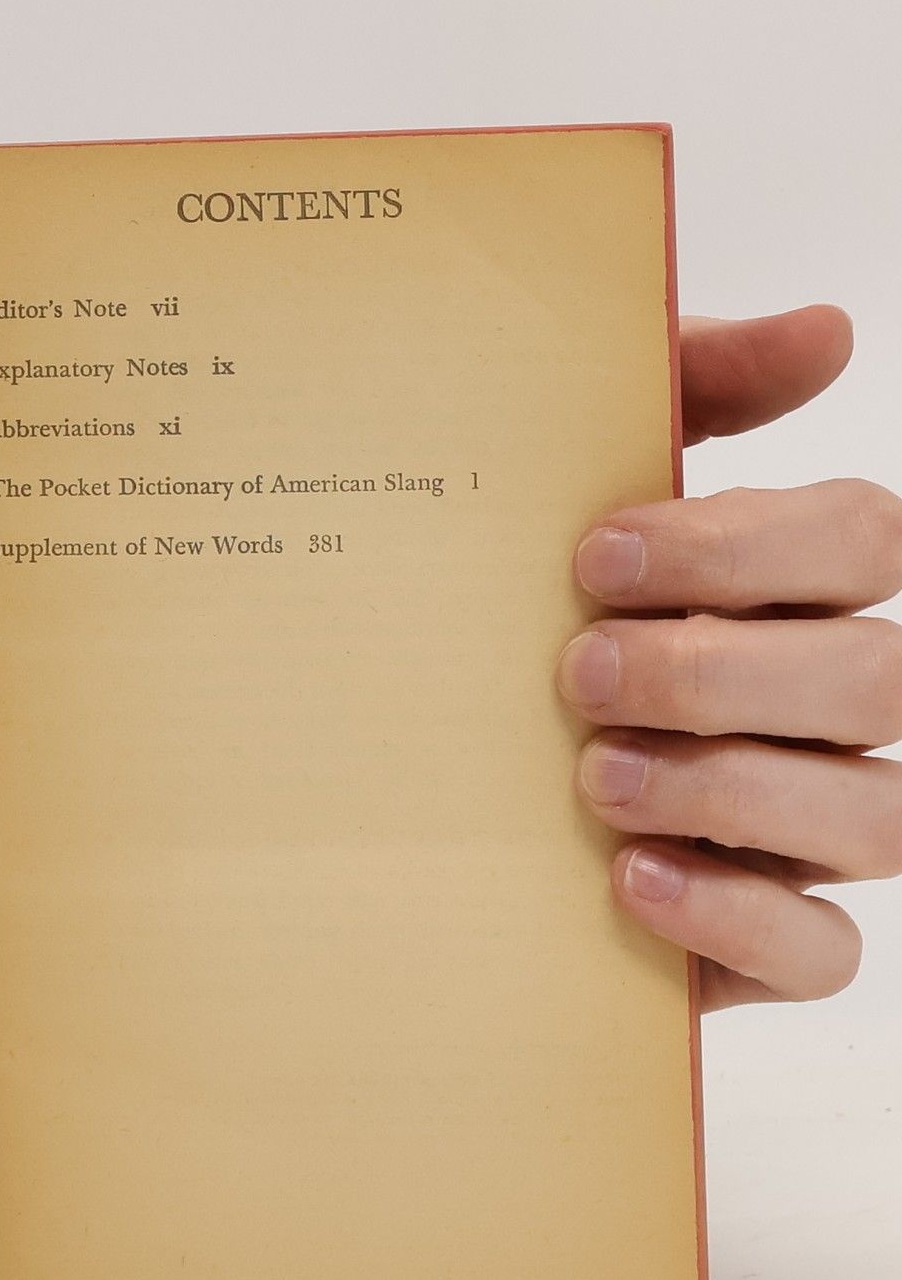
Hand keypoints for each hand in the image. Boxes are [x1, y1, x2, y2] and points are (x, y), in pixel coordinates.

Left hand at [561, 304, 897, 1008]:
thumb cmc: (528, 618)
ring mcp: (813, 831)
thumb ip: (691, 395)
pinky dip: (736, 917)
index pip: (865, 544)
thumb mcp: (576, 491)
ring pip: (874, 818)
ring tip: (596, 777)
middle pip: (877, 680)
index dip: (747, 547)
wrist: (422, 785)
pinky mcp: (768, 940)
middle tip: (578, 673)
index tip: (595, 558)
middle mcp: (836, 708)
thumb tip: (826, 327)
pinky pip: (824, 952)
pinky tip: (631, 877)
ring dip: (729, 789)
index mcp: (805, 592)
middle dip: (720, 672)